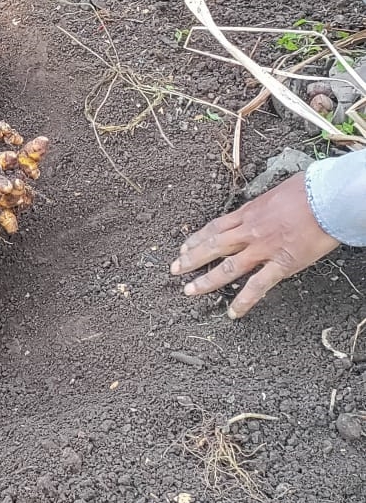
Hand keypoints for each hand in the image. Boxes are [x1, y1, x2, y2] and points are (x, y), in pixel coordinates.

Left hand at [170, 173, 339, 317]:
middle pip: (213, 246)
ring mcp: (263, 248)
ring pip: (228, 267)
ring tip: (190, 291)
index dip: (197, 239)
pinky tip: (233, 312)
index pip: (214, 227)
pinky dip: (244, 300)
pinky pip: (258, 285)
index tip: (184, 248)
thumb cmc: (307, 190)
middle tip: (175, 269)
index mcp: (248, 212)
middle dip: (191, 259)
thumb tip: (263, 207)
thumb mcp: (275, 192)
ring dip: (207, 280)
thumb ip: (263, 205)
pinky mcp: (282, 263)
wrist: (327, 197)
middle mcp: (249, 231)